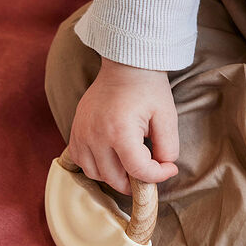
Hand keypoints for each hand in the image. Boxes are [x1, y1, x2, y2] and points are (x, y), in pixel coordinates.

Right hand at [68, 57, 178, 195]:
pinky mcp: (76, 129)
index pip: (138, 171)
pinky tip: (112, 158)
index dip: (158, 176)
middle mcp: (95, 135)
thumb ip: (168, 147)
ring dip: (115, 176)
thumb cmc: (148, 88)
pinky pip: (81, 161)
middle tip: (151, 171)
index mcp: (120, 131)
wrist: (125, 64)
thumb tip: (164, 168)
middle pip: (115, 178)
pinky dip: (97, 166)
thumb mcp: (167, 116)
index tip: (169, 169)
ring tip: (132, 165)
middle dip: (136, 181)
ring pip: (95, 174)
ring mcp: (82, 133)